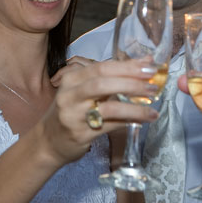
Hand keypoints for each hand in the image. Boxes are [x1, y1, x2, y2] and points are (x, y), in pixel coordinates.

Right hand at [40, 58, 158, 164]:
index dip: (127, 66)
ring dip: (134, 107)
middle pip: (103, 83)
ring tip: (152, 110)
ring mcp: (74, 115)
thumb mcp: (84, 89)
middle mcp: (70, 94)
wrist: (48, 140)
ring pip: (108, 107)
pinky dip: (128, 122)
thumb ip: (111, 76)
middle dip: (132, 83)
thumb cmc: (71, 111)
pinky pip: (109, 126)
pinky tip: (142, 120)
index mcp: (72, 78)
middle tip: (153, 86)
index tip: (149, 66)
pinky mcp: (80, 134)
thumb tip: (145, 62)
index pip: (101, 67)